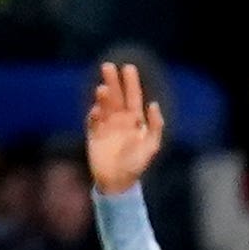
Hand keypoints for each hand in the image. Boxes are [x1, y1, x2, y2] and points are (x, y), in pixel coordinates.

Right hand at [85, 60, 164, 194]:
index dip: (131, 83)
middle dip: (112, 81)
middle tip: (107, 66)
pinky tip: (96, 110)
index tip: (127, 68)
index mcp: (134, 120)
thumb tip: (153, 104)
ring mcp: (105, 126)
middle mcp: (119, 119)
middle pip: (116, 97)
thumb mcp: (152, 145)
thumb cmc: (137, 164)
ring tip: (102, 89)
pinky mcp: (93, 135)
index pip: (132, 97)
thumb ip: (155, 125)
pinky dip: (94, 115)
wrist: (118, 182)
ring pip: (103, 106)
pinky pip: (92, 122)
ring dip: (103, 97)